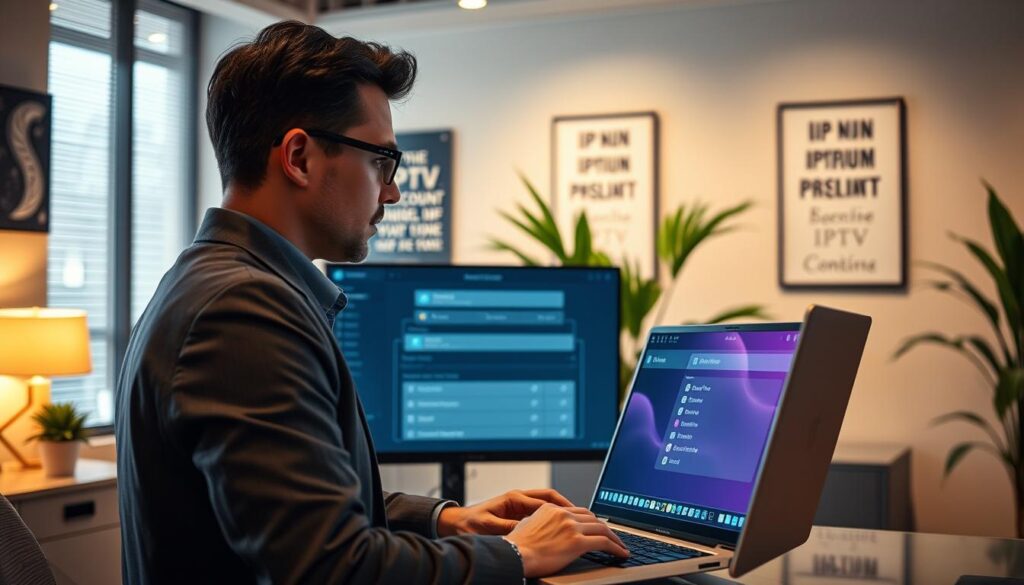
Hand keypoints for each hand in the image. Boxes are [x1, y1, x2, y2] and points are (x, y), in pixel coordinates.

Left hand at [437, 489, 574, 536]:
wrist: (455, 523)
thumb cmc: (469, 524)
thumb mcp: (488, 527)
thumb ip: (507, 527)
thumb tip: (526, 530)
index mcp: (513, 498)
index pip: (543, 500)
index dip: (560, 508)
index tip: (574, 515)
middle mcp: (518, 498)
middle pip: (549, 497)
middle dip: (566, 505)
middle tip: (581, 515)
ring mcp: (518, 505)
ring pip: (546, 504)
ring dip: (560, 510)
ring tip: (575, 520)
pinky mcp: (516, 512)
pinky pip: (539, 512)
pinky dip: (551, 517)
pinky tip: (558, 526)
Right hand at [504, 503, 628, 577]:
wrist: (513, 555)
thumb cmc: (516, 547)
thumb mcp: (528, 526)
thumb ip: (542, 522)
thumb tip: (548, 529)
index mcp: (552, 509)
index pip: (578, 511)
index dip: (592, 521)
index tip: (598, 527)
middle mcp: (563, 514)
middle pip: (593, 518)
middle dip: (606, 528)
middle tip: (614, 537)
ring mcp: (571, 527)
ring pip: (602, 528)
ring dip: (615, 538)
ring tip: (621, 547)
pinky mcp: (577, 542)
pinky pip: (604, 542)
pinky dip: (616, 547)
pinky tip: (621, 554)